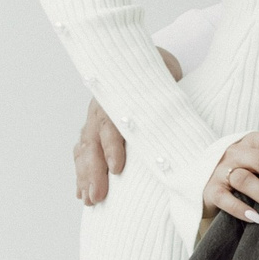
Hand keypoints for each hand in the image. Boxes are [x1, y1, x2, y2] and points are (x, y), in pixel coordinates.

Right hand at [73, 50, 181, 205]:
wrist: (137, 59)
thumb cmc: (157, 73)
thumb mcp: (164, 79)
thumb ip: (164, 98)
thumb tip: (177, 119)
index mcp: (117, 97)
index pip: (111, 124)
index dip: (113, 147)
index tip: (117, 168)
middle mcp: (101, 109)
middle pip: (93, 142)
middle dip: (93, 172)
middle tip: (97, 196)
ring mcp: (93, 120)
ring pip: (84, 150)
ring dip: (84, 177)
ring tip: (88, 200)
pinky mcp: (92, 129)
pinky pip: (82, 152)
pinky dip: (81, 173)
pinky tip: (82, 192)